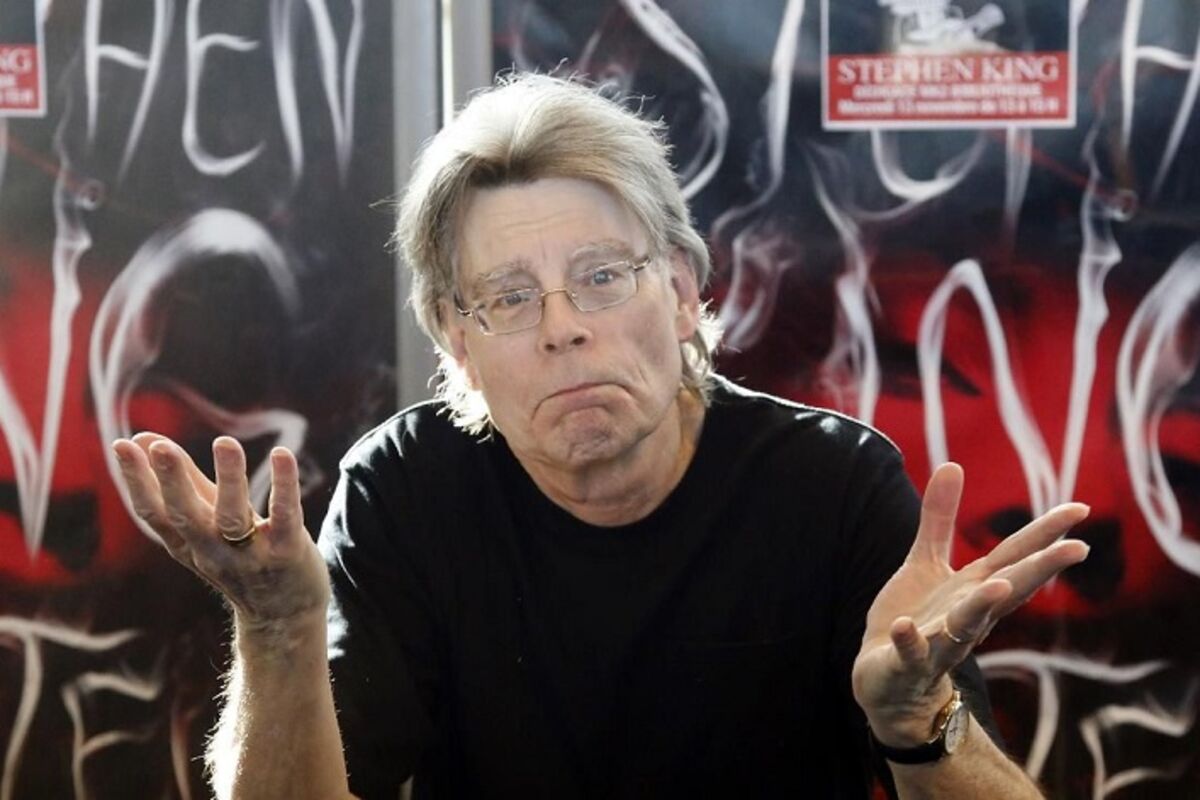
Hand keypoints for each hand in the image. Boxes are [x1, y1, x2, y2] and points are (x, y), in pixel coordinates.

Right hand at [111, 433, 329, 633]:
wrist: (283, 616)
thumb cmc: (239, 556)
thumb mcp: (206, 525)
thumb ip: (182, 481)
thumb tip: (142, 437)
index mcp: (186, 544)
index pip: (154, 514)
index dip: (136, 481)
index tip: (122, 445)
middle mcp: (212, 552)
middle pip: (186, 518)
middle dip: (172, 482)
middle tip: (161, 447)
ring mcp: (249, 556)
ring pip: (234, 518)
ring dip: (229, 479)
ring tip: (224, 441)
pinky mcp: (287, 554)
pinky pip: (285, 517)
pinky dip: (284, 486)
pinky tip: (283, 454)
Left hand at [851, 462, 1089, 745]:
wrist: (885, 682)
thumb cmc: (915, 619)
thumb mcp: (925, 564)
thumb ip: (939, 519)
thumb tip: (953, 465)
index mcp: (973, 589)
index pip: (1015, 558)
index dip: (1046, 534)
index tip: (1080, 508)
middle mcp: (966, 616)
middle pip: (1007, 590)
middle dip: (1038, 571)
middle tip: (1076, 549)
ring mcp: (939, 642)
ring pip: (965, 626)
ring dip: (981, 607)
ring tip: (996, 585)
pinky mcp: (905, 663)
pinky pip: (910, 653)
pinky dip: (910, 642)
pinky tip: (906, 626)